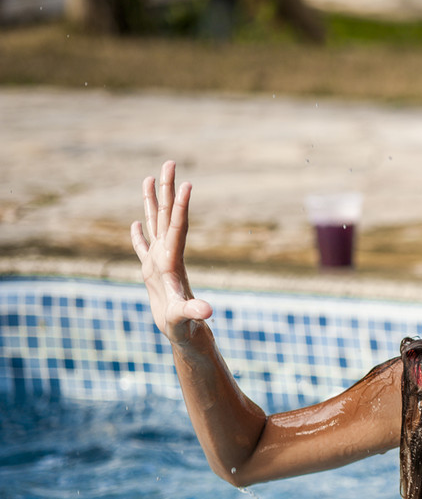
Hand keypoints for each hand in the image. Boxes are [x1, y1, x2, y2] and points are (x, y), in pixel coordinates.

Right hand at [130, 161, 212, 344]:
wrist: (185, 336)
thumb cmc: (184, 328)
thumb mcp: (187, 320)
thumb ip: (194, 313)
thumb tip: (208, 312)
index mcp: (173, 261)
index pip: (178, 228)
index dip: (182, 206)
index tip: (187, 183)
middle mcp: (168, 255)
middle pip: (168, 216)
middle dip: (168, 189)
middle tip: (170, 162)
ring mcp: (159, 262)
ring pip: (156, 224)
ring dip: (153, 202)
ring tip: (150, 178)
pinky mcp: (152, 273)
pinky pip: (143, 247)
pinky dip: (139, 234)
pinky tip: (136, 222)